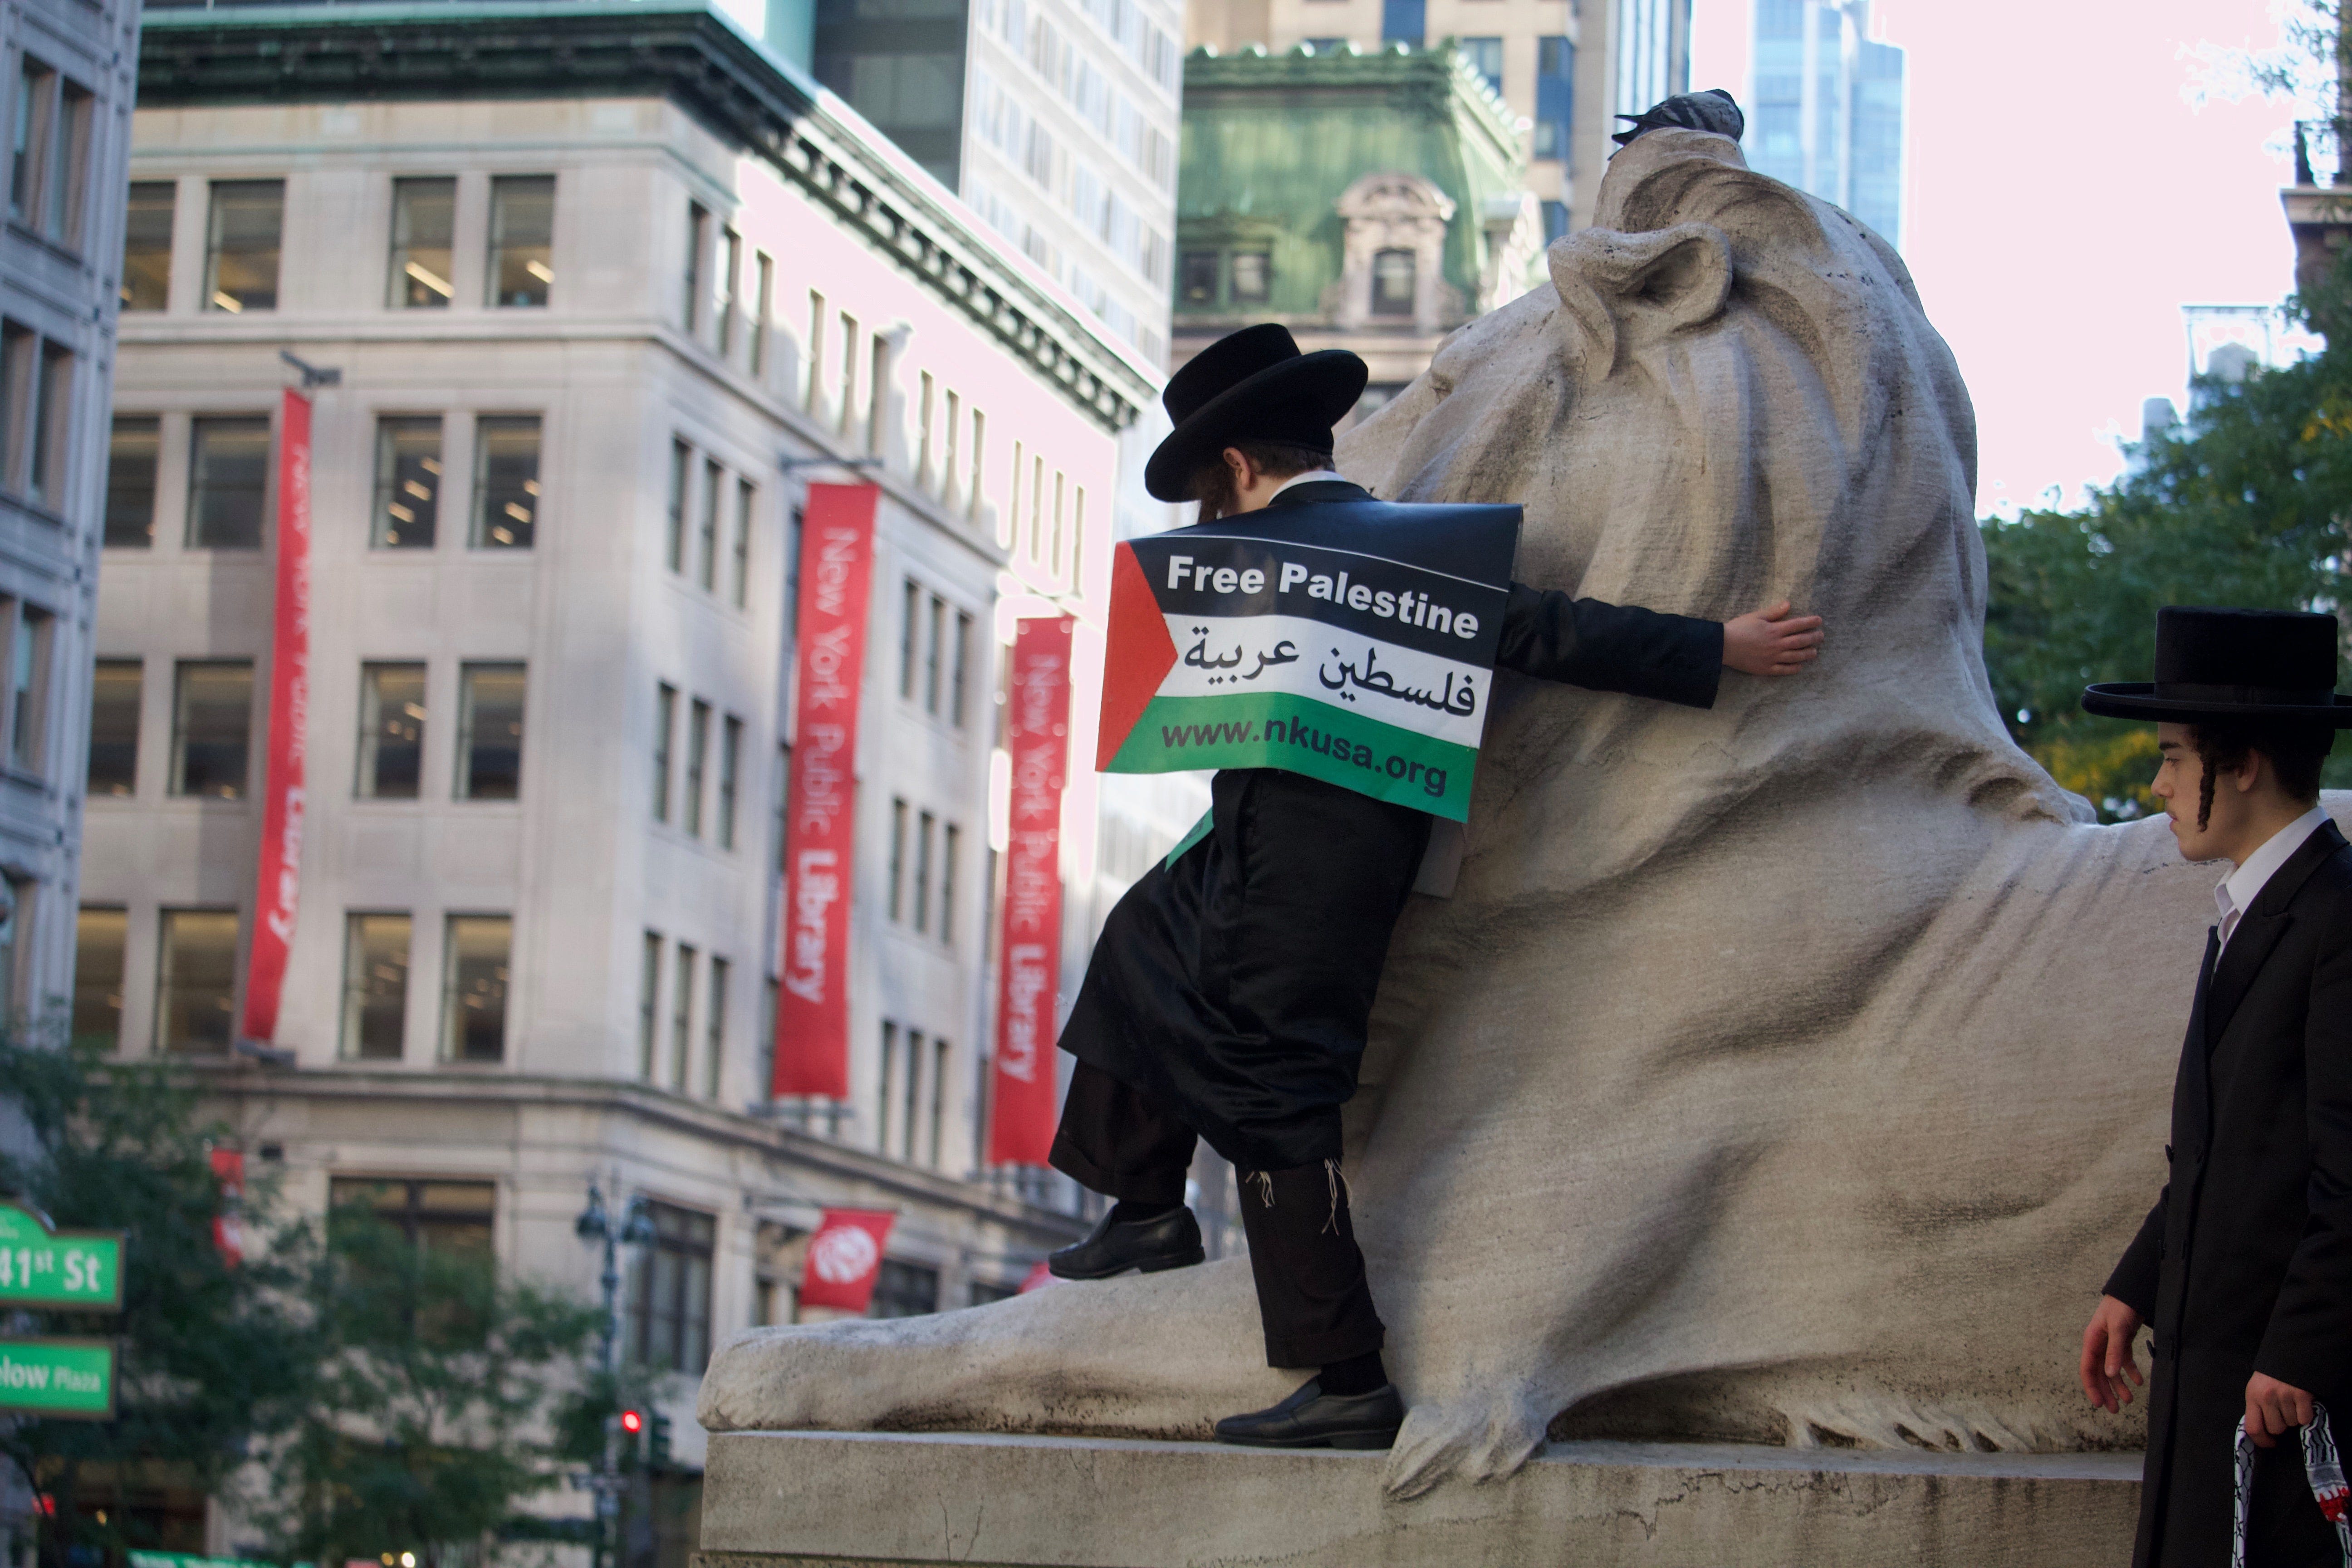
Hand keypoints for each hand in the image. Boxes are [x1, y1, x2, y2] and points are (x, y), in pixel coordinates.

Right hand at [1723, 601, 1824, 675]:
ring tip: (1815, 652)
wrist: (1723, 646)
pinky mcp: (1766, 668)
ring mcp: (1772, 658)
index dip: (1810, 622)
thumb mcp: (1756, 616)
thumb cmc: (1738, 628)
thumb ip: (1774, 611)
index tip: (1819, 621)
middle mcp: (1777, 644)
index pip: (1797, 625)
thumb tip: (1788, 604)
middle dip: (1813, 638)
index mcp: (1775, 630)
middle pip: (1800, 641)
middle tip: (1821, 637)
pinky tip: (1799, 667)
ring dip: (1807, 654)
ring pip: (1795, 656)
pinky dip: (1793, 668)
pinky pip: (1783, 670)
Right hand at [2080, 1295, 2144, 1412]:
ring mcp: (2110, 1343)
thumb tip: (2109, 1374)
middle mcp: (2099, 1344)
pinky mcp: (2122, 1341)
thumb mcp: (2118, 1329)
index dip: (2091, 1387)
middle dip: (2107, 1392)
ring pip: (2112, 1370)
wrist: (2132, 1291)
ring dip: (2119, 1385)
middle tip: (2115, 1410)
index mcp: (2092, 1341)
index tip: (2099, 1404)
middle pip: (2100, 1373)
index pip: (2088, 1369)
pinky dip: (2131, 1372)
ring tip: (2130, 1400)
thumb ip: (2114, 1351)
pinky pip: (2124, 1361)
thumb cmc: (2121, 1307)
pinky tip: (2139, 1382)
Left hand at [2245, 1373, 2314, 1447]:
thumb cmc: (2271, 1375)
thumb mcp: (2257, 1389)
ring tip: (2291, 1402)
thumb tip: (2262, 1432)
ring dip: (2293, 1417)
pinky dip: (2305, 1414)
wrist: (2289, 1355)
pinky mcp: (2302, 1395)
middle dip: (2281, 1425)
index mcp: (2252, 1396)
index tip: (2270, 1443)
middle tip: (2282, 1411)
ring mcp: (2284, 1396)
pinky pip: (2304, 1418)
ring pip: (2291, 1424)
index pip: (2253, 1428)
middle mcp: (2267, 1397)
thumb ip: (2257, 1408)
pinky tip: (2302, 1403)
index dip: (2262, 1441)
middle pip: (2276, 1429)